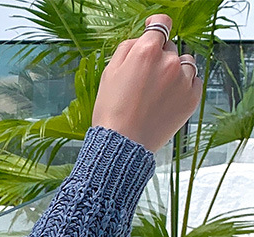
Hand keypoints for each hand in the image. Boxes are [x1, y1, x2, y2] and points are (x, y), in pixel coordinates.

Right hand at [92, 14, 202, 152]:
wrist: (122, 145)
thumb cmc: (111, 113)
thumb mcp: (108, 74)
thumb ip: (126, 48)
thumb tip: (140, 39)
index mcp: (147, 52)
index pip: (161, 24)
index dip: (156, 26)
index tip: (153, 30)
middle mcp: (169, 62)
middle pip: (170, 47)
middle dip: (159, 57)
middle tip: (145, 79)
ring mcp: (183, 80)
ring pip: (185, 62)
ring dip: (174, 70)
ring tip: (158, 90)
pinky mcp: (191, 98)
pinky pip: (194, 81)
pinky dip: (184, 85)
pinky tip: (167, 98)